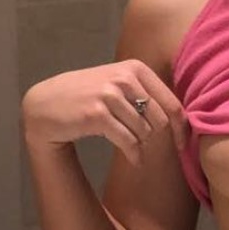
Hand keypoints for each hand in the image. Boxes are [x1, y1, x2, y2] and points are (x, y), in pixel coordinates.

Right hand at [22, 60, 187, 168]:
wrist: (45, 104)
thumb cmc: (87, 96)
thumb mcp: (117, 84)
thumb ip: (145, 93)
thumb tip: (182, 118)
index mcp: (136, 69)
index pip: (172, 102)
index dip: (182, 127)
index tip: (183, 144)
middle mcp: (124, 78)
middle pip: (160, 119)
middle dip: (157, 137)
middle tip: (146, 144)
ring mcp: (110, 95)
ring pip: (144, 131)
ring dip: (141, 145)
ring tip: (132, 148)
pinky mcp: (97, 114)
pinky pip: (128, 140)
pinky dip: (134, 154)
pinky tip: (134, 160)